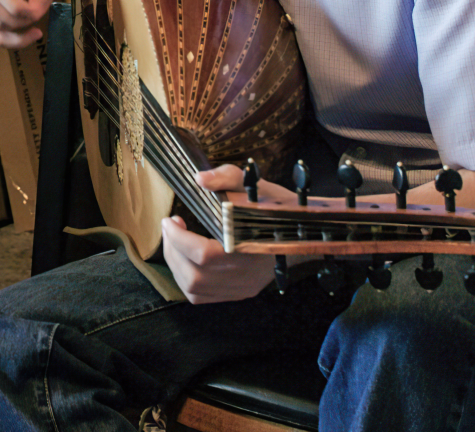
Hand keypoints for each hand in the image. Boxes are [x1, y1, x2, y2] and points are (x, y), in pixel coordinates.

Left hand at [160, 164, 295, 303]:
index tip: (170, 220)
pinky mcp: (240, 292)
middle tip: (170, 228)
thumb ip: (226, 177)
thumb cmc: (278, 208)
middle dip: (172, 250)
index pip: (203, 254)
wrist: (305, 233)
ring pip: (194, 289)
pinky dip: (185, 279)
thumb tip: (199, 178)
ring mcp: (242, 287)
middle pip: (194, 276)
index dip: (179, 238)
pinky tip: (185, 260)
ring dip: (175, 265)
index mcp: (249, 248)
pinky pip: (202, 297)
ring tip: (174, 241)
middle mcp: (245, 275)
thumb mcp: (255, 185)